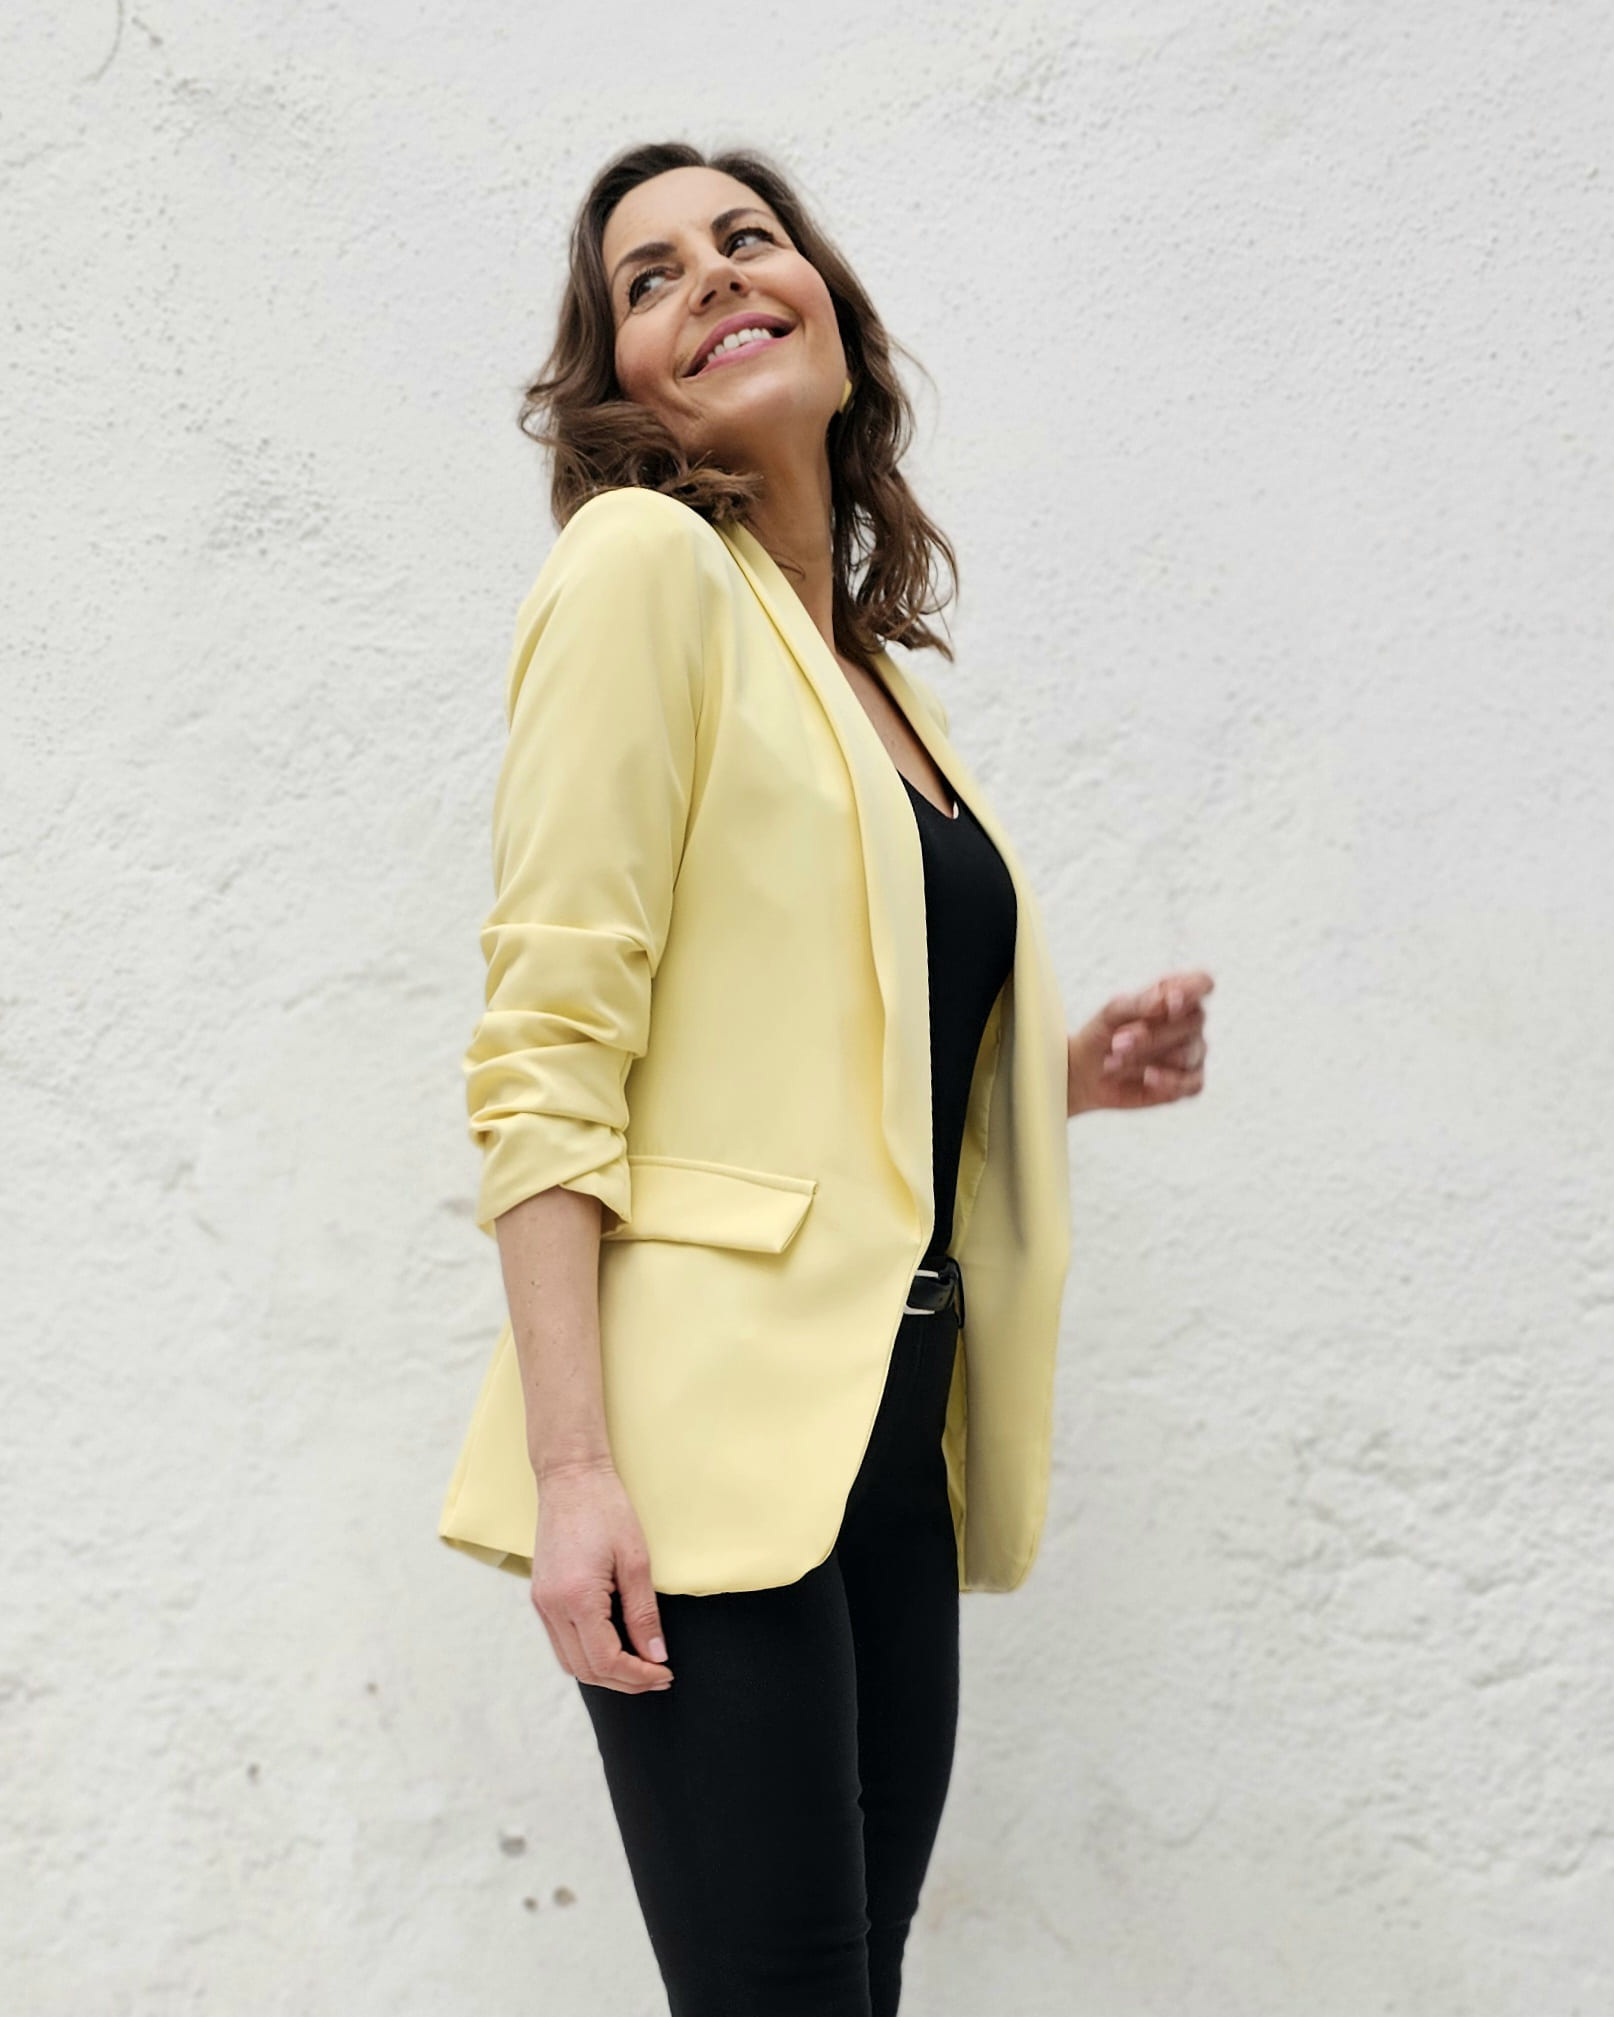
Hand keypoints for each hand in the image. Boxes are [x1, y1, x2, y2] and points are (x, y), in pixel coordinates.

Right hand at [529, 1458, 673, 1694]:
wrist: (570, 1477)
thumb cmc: (606, 1509)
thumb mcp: (635, 1561)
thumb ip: (644, 1614)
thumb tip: (656, 1656)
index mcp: (576, 1598)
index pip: (607, 1660)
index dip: (639, 1676)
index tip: (665, 1673)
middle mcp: (551, 1607)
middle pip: (586, 1670)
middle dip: (624, 1681)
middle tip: (658, 1676)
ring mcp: (542, 1603)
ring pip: (570, 1662)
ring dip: (604, 1673)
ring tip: (639, 1668)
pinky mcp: (541, 1597)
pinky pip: (561, 1643)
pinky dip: (587, 1655)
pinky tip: (613, 1647)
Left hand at [1067, 969, 1213, 1115]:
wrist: (1086, 1073)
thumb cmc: (1102, 1033)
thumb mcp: (1112, 1012)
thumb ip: (1140, 1003)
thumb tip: (1166, 1002)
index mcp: (1174, 996)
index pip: (1202, 982)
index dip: (1194, 989)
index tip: (1171, 1003)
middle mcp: (1189, 1023)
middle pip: (1193, 1021)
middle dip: (1152, 1034)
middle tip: (1117, 1042)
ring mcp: (1193, 1053)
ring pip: (1187, 1054)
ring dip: (1147, 1057)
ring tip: (1114, 1061)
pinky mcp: (1189, 1083)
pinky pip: (1192, 1083)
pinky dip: (1169, 1081)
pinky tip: (1147, 1077)